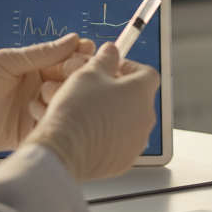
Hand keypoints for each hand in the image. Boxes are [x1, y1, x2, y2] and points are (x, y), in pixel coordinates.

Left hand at [0, 33, 94, 168]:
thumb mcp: (6, 62)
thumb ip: (40, 54)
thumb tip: (73, 39)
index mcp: (33, 67)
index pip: (66, 58)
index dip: (79, 54)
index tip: (87, 51)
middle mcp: (38, 87)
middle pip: (71, 80)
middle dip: (77, 75)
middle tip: (74, 72)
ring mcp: (34, 110)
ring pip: (65, 102)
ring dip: (65, 97)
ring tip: (52, 94)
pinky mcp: (28, 132)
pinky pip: (50, 124)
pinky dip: (54, 117)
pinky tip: (48, 112)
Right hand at [24, 41, 159, 181]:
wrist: (63, 151)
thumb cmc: (77, 110)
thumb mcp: (89, 73)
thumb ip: (105, 59)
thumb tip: (112, 50)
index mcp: (141, 92)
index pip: (147, 73)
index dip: (129, 67)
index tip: (112, 68)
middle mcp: (145, 117)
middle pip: (137, 98)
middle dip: (117, 91)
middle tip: (94, 90)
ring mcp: (137, 141)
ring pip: (127, 121)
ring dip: (111, 113)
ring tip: (86, 111)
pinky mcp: (124, 160)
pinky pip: (119, 142)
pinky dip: (107, 136)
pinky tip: (86, 131)